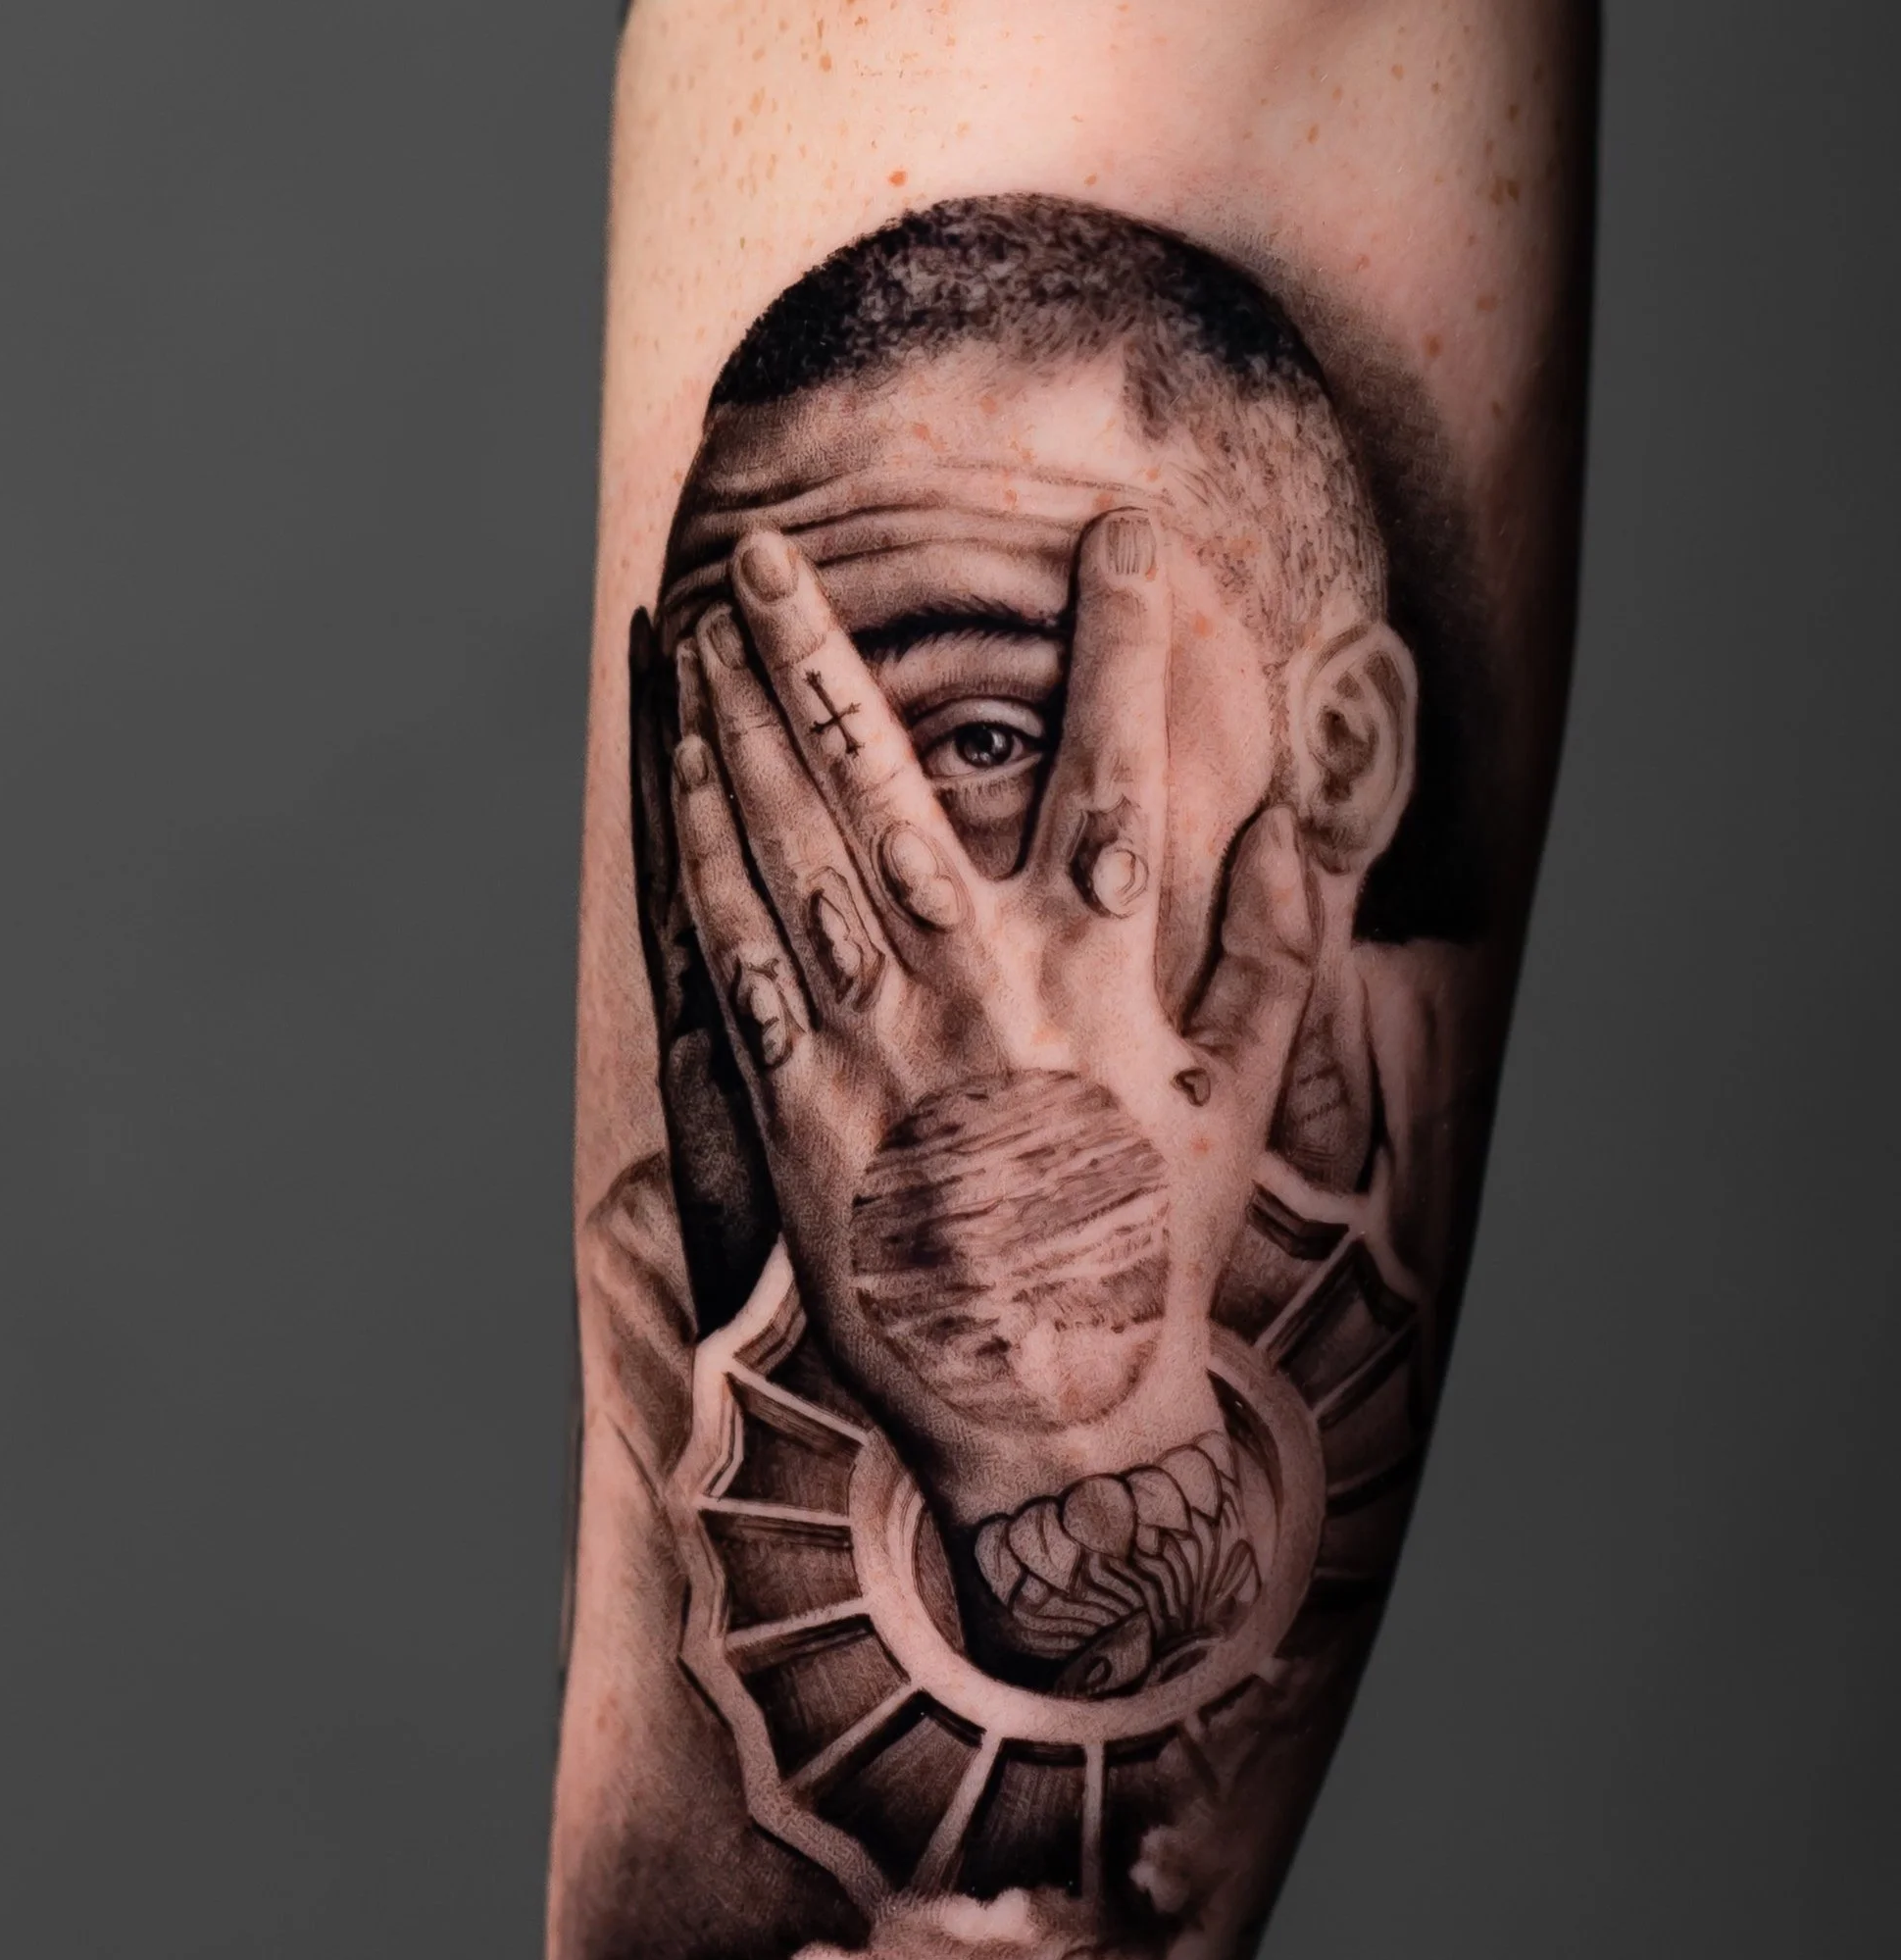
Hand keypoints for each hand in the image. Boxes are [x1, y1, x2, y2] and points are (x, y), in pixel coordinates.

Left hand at [671, 514, 1317, 1536]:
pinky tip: (680, 778)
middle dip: (821, 652)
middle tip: (768, 553)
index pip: (1122, 771)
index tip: (1120, 533)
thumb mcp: (1248, 1101)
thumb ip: (1279, 949)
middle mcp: (983, 993)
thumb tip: (1292, 813)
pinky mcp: (803, 1115)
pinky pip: (740, 960)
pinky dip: (704, 856)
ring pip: (791, 853)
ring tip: (696, 630)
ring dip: (737, 732)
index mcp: (1105, 980)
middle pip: (890, 782)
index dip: (1126, 642)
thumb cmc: (1155, 1244)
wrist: (1055, 1412)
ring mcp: (880, 1051)